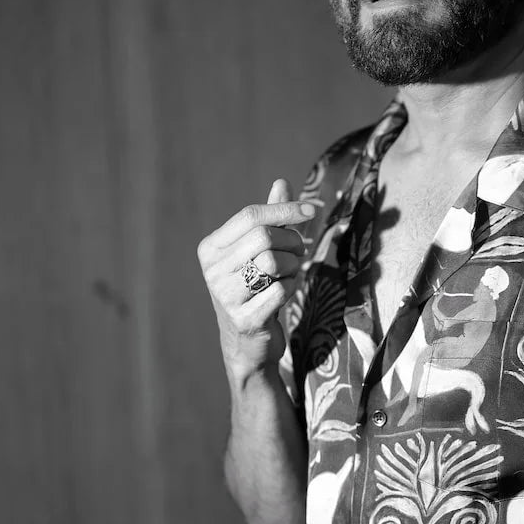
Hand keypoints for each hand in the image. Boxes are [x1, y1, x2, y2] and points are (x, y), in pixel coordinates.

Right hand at [198, 178, 314, 384]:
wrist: (249, 341)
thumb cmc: (256, 286)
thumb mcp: (259, 250)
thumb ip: (270, 218)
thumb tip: (281, 182)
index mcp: (211, 247)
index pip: (250, 215)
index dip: (285, 209)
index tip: (312, 209)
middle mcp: (212, 270)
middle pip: (264, 236)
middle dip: (292, 241)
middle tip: (299, 252)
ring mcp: (225, 296)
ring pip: (273, 261)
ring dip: (292, 266)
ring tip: (289, 273)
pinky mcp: (244, 319)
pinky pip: (281, 290)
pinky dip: (291, 288)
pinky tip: (282, 294)